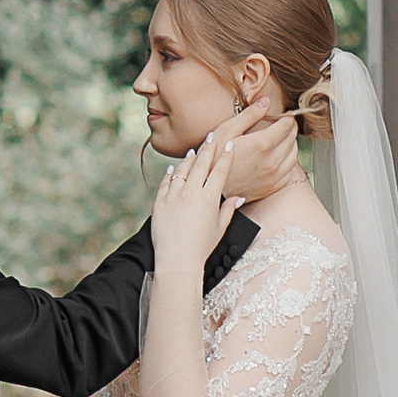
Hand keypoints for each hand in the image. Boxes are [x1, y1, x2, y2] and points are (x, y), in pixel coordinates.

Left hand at [150, 122, 240, 280]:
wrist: (177, 260)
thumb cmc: (201, 247)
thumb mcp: (220, 228)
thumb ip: (228, 209)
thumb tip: (238, 197)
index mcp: (209, 199)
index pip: (219, 171)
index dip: (225, 157)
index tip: (228, 146)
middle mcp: (191, 193)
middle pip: (201, 164)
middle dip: (208, 148)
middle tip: (212, 136)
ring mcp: (174, 196)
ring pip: (182, 170)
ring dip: (189, 158)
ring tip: (195, 150)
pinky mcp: (159, 202)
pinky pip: (165, 182)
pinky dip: (170, 173)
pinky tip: (174, 168)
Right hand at [215, 93, 299, 200]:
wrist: (209, 185)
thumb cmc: (213, 157)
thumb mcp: (226, 130)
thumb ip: (249, 115)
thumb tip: (266, 101)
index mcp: (262, 144)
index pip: (286, 125)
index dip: (287, 117)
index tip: (285, 114)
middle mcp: (272, 161)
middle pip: (291, 139)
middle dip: (290, 128)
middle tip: (285, 123)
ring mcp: (273, 176)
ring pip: (293, 155)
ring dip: (291, 144)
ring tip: (284, 138)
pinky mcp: (271, 187)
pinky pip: (289, 172)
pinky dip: (288, 162)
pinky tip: (280, 158)